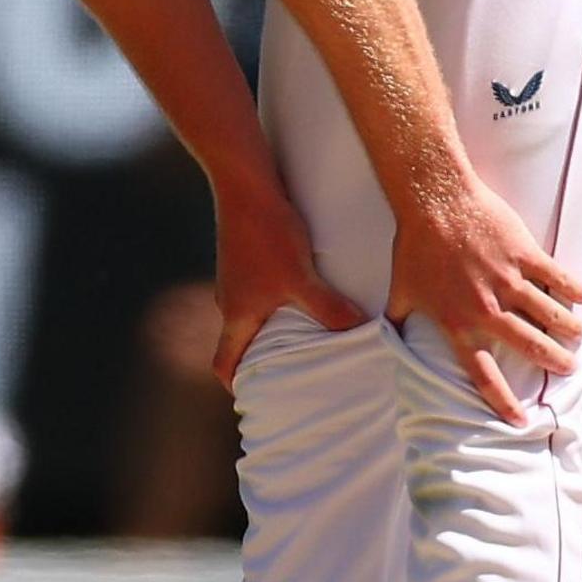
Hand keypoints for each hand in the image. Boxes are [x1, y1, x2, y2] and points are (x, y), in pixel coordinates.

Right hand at [210, 179, 367, 387]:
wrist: (246, 184)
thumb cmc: (267, 233)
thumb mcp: (302, 277)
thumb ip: (329, 309)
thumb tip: (359, 332)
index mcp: (236, 314)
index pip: (223, 363)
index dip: (236, 384)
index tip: (257, 397)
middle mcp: (230, 300)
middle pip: (240, 342)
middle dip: (264, 360)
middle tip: (294, 371)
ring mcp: (237, 277)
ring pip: (253, 314)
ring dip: (275, 327)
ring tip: (309, 334)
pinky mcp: (246, 257)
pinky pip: (260, 290)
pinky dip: (278, 301)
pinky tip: (307, 293)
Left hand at [386, 176, 581, 423]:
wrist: (435, 200)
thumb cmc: (414, 245)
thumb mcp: (400, 290)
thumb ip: (398, 319)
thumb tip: (388, 335)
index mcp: (458, 323)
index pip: (483, 373)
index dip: (502, 402)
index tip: (520, 420)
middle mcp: (487, 309)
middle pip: (530, 346)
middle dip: (554, 362)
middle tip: (567, 369)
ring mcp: (508, 281)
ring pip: (550, 314)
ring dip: (569, 329)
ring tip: (579, 336)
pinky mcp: (523, 254)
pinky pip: (555, 277)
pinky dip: (572, 288)